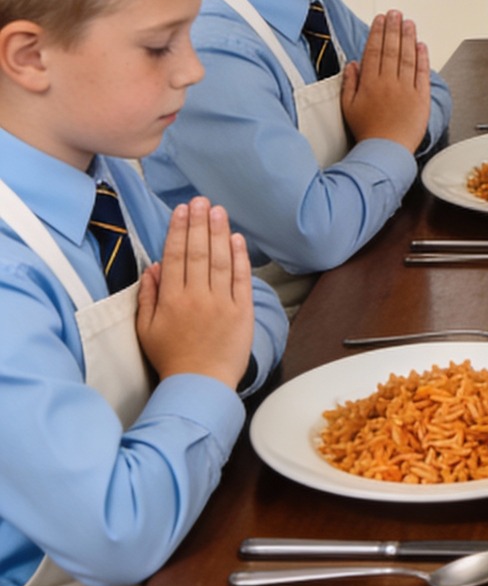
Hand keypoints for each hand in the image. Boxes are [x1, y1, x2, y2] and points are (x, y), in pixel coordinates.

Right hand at [137, 199, 253, 389]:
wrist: (199, 385)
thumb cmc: (171, 357)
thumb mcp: (146, 330)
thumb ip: (148, 297)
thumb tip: (153, 267)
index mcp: (171, 300)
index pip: (175, 257)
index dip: (178, 230)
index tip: (181, 210)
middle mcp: (196, 297)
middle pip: (198, 252)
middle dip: (198, 223)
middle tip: (199, 200)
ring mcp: (221, 303)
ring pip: (220, 260)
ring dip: (218, 232)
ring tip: (217, 210)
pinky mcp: (242, 311)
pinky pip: (241, 279)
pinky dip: (239, 257)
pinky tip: (236, 238)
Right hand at [341, 10, 432, 150]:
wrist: (385, 151)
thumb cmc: (367, 131)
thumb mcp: (348, 107)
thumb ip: (349, 83)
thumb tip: (353, 64)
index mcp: (369, 83)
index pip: (374, 51)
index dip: (377, 32)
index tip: (380, 19)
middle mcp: (388, 82)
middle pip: (391, 49)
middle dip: (393, 28)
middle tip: (395, 13)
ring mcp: (406, 89)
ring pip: (407, 57)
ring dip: (408, 37)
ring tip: (409, 22)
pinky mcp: (421, 97)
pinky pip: (422, 73)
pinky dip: (423, 58)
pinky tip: (422, 45)